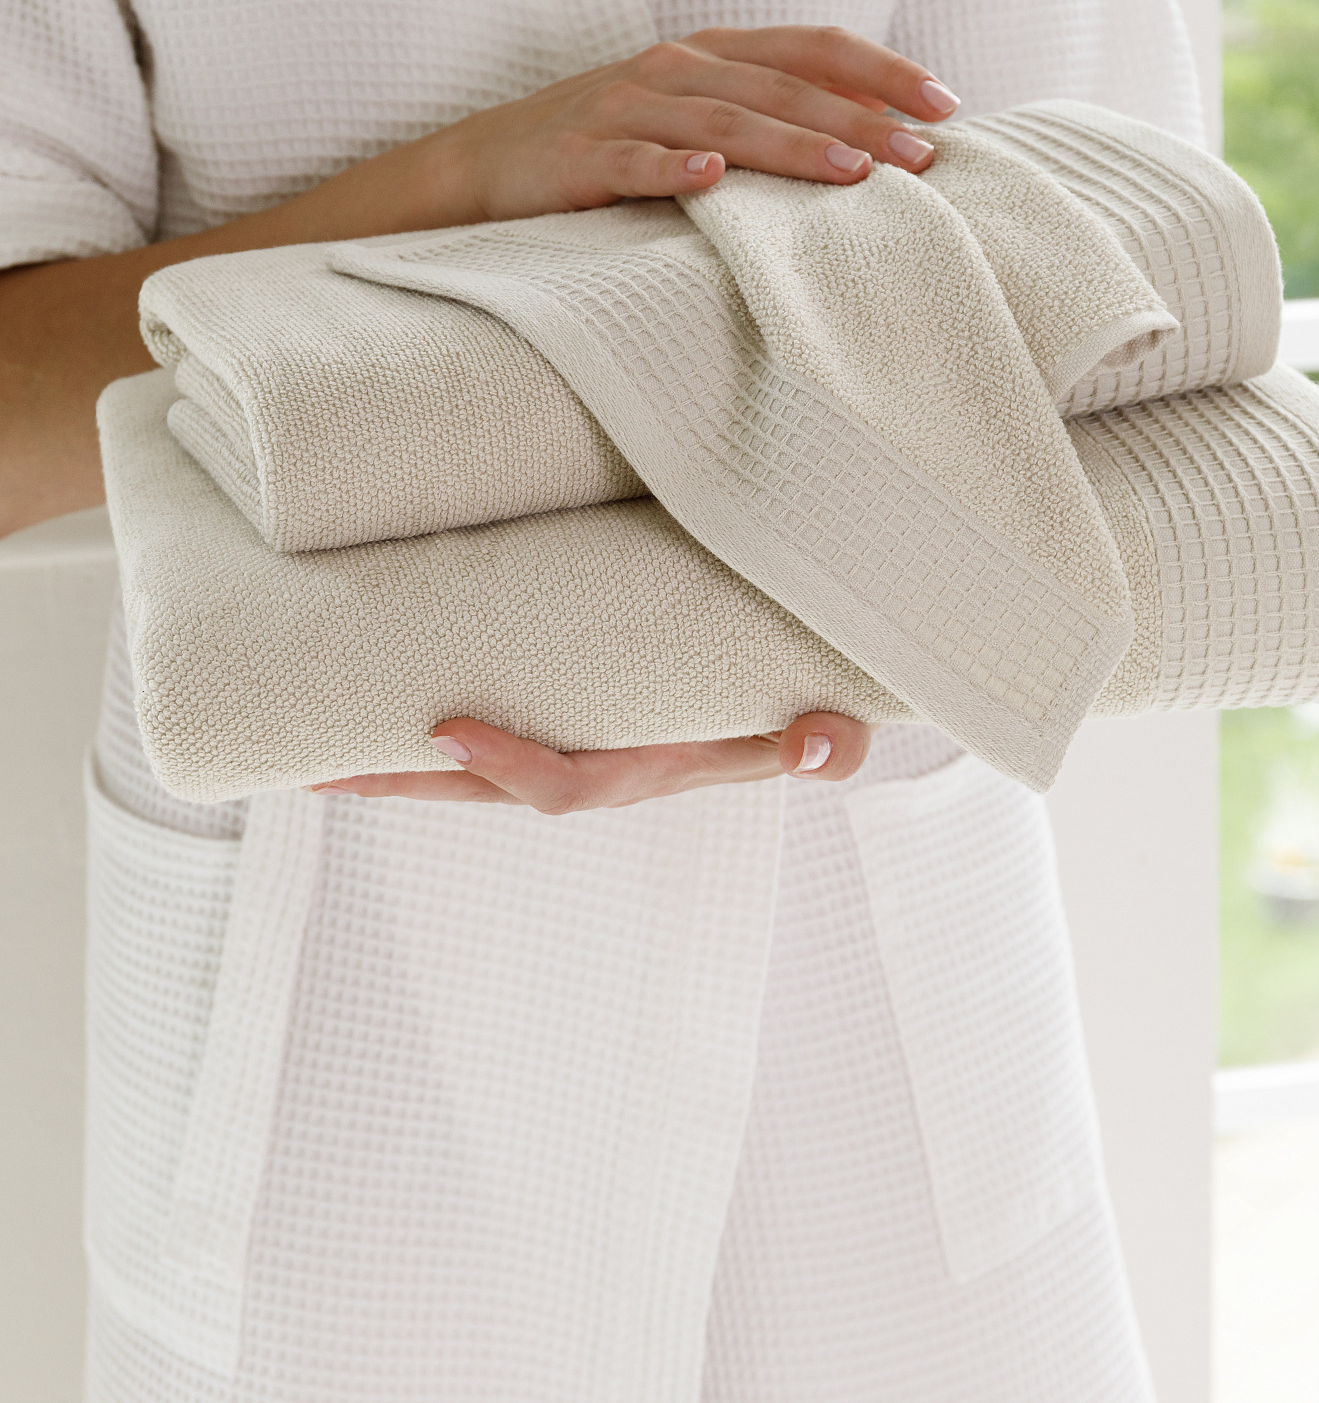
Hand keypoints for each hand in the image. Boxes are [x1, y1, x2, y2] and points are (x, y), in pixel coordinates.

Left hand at [309, 710, 873, 808]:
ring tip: (311, 752)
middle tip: (321, 767)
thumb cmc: (798, 708)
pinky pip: (482, 739)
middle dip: (407, 781)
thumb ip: (825, 741)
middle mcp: (596, 768)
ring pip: (471, 774)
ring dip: (396, 766)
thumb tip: (822, 746)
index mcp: (647, 769)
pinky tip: (365, 712)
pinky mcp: (560, 719)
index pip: (567, 783)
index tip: (444, 725)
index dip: (506, 762)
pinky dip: (422, 738)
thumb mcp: (818, 721)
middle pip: (486, 793)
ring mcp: (573, 748)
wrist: (793, 709)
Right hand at [436, 25, 960, 220]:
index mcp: (711, 53)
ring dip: (793, 145)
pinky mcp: (580, 155)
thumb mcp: (693, 113)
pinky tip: (712, 181)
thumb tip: (875, 135)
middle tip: (923, 158)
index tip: (946, 105)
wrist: (487, 163)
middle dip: (860, 120)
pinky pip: (634, 159)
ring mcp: (625, 107)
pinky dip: (674, 168)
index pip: (812, 47)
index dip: (882, 70)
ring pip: (724, 122)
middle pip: (782, 87)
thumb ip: (769, 113)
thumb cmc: (610, 141)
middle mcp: (675, 67)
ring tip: (853, 173)